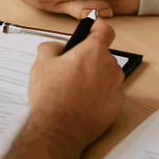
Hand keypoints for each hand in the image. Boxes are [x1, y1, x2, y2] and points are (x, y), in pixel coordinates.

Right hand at [27, 17, 125, 147]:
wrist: (58, 130)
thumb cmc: (51, 97)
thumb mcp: (41, 63)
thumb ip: (51, 46)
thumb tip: (58, 47)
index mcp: (93, 51)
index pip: (104, 29)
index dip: (96, 27)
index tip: (91, 30)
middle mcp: (110, 67)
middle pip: (103, 55)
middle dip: (89, 59)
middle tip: (70, 70)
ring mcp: (116, 88)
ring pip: (106, 75)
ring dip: (94, 78)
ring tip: (74, 90)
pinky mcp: (117, 106)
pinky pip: (109, 94)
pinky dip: (99, 96)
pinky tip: (82, 104)